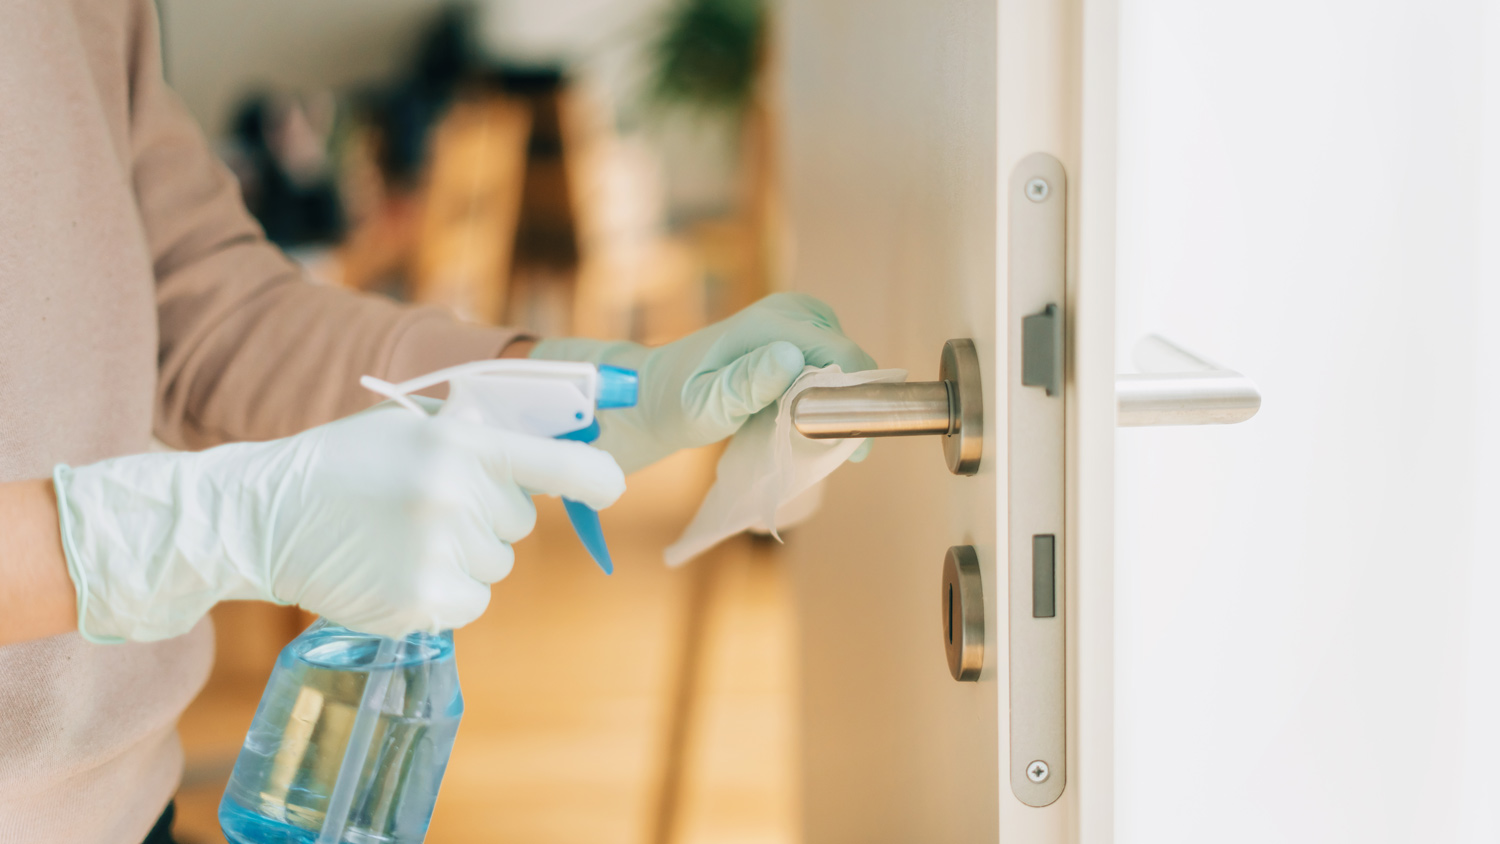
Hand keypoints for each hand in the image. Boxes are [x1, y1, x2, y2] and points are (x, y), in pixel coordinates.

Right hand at [54, 401, 624, 641]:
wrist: (264, 516)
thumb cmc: (344, 464)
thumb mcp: (410, 426)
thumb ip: (477, 433)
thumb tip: (552, 441)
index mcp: (460, 442)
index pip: (558, 464)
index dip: (596, 478)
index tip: (612, 487)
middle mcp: (457, 494)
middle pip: (521, 524)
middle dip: (488, 519)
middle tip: (427, 508)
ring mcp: (439, 551)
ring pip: (496, 567)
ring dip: (464, 558)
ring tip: (402, 538)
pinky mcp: (422, 602)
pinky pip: (472, 603)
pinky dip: (446, 595)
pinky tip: (398, 571)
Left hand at [531, 293, 876, 473]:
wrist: (655, 392)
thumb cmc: (676, 405)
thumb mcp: (706, 405)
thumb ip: (746, 384)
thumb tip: (789, 356)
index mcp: (772, 324)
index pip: (844, 356)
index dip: (858, 400)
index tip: (852, 445)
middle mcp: (789, 310)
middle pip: (849, 358)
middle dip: (849, 402)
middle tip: (828, 446)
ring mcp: (793, 316)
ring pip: (843, 362)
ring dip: (837, 398)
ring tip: (812, 433)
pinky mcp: (793, 330)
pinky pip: (830, 360)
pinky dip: (826, 390)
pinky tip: (806, 416)